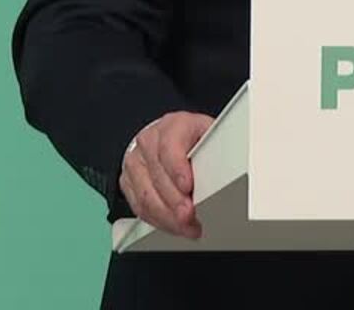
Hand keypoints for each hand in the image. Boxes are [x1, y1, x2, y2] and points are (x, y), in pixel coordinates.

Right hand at [119, 111, 213, 237]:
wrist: (171, 136)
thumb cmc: (194, 138)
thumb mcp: (210, 136)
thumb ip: (215, 150)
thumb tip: (225, 172)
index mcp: (173, 126)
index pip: (169, 147)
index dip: (178, 169)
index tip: (188, 187)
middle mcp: (149, 141)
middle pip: (158, 177)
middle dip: (175, 202)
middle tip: (190, 217)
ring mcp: (135, 161)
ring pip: (146, 196)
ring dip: (167, 217)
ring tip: (187, 227)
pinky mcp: (128, 181)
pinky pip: (139, 206)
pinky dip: (158, 220)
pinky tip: (174, 225)